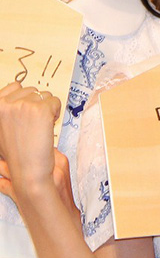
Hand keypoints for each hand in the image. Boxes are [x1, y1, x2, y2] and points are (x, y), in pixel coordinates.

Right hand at [0, 82, 60, 203]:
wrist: (28, 172)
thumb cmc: (18, 153)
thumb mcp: (1, 128)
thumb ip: (6, 110)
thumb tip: (16, 88)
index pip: (15, 86)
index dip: (26, 99)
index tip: (26, 115)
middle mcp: (5, 103)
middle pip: (32, 90)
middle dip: (37, 104)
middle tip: (33, 126)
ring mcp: (23, 105)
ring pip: (45, 95)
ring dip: (47, 109)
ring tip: (39, 128)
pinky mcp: (40, 109)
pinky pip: (56, 101)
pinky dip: (56, 113)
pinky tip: (47, 127)